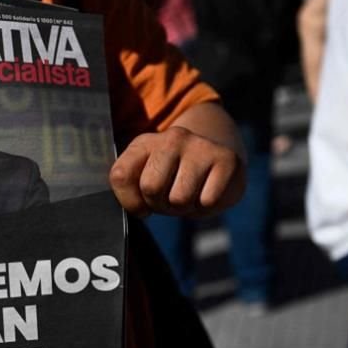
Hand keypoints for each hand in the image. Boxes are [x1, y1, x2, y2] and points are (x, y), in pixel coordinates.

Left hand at [109, 126, 245, 217]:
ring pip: (180, 199)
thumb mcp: (145, 178)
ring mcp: (200, 146)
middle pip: (151, 188)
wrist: (217, 162)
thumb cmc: (174, 178)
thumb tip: (138, 209)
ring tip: (189, 194)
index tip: (142, 203)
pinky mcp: (226, 159)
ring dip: (183, 208)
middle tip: (170, 198)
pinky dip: (206, 207)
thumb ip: (129, 188)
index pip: (121, 175)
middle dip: (159, 205)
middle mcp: (171, 138)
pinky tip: (207, 192)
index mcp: (144, 143)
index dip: (130, 201)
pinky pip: (207, 201)